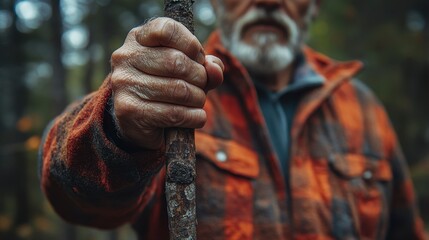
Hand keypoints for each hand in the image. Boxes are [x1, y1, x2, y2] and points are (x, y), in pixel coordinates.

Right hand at [110, 17, 223, 149]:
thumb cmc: (165, 87)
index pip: (167, 29)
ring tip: (197, 102)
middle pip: (176, 61)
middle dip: (199, 76)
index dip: (191, 44)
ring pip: (178, 90)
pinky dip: (194, 116)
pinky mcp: (129, 111)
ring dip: (198, 98)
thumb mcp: (187, 70)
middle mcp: (126, 57)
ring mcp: (124, 84)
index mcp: (138, 38)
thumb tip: (215, 68)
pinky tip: (196, 116)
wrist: (137, 120)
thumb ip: (205, 66)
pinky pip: (174, 114)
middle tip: (201, 86)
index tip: (198, 59)